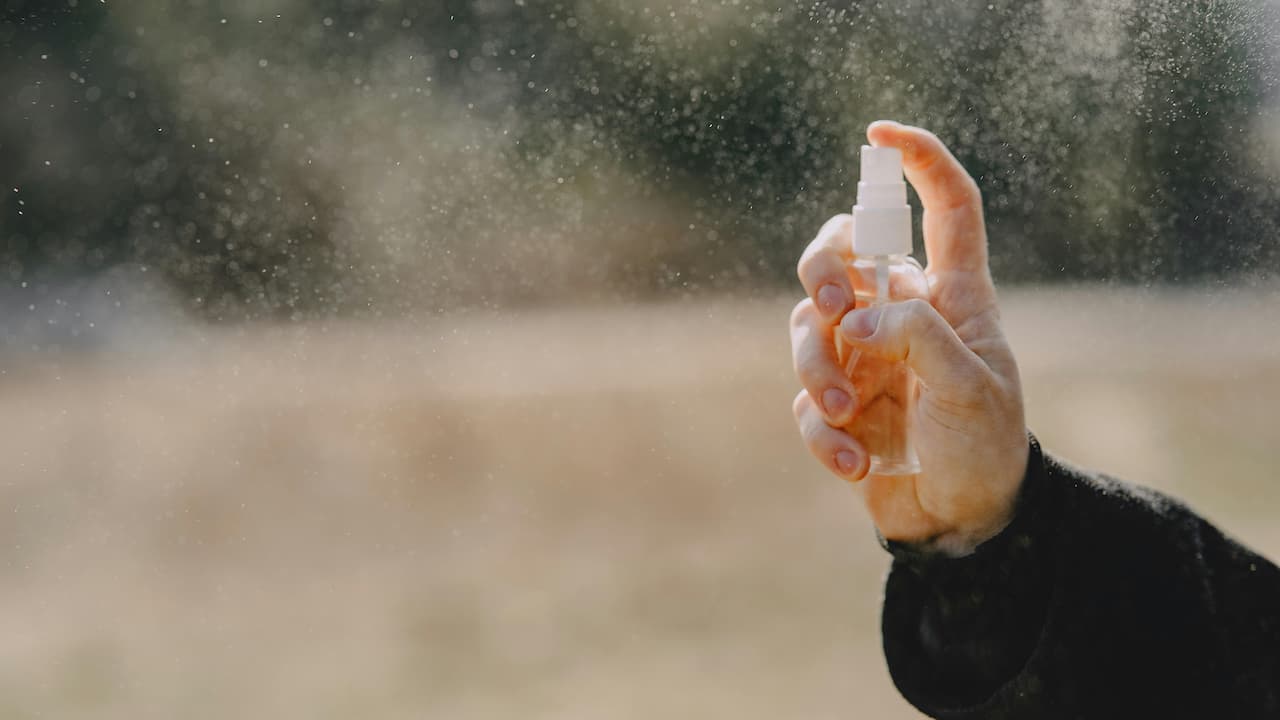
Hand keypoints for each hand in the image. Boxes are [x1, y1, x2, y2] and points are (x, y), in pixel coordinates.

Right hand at [790, 121, 1028, 554]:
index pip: (946, 209)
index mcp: (952, 298)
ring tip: (850, 415)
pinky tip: (854, 463)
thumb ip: (917, 339)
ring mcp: (863, 358)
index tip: (879, 134)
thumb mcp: (970, 389)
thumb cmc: (984, 448)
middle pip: (843, 251)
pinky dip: (822, 431)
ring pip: (808, 325)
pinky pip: (805, 399)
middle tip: (834, 308)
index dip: (919, 162)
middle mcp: (900, 315)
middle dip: (823, 268)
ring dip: (820, 369)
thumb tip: (852, 321)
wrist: (962, 522)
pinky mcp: (836, 404)